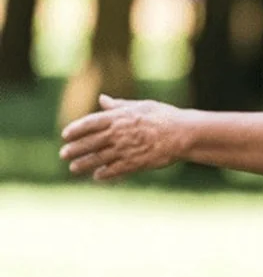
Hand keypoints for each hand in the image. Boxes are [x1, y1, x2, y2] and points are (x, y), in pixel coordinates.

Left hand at [59, 94, 182, 179]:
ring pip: (98, 158)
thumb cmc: (164, 116)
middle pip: (89, 142)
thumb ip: (118, 106)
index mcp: (119, 117)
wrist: (183, 133)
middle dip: (74, 149)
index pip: (89, 123)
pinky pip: (114, 170)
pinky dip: (104, 174)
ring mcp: (125, 149)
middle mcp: (118, 133)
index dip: (75, 129)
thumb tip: (102, 100)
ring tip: (73, 168)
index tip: (65, 135)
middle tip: (64, 154)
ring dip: (83, 164)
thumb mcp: (141, 106)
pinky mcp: (135, 163)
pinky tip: (97, 176)